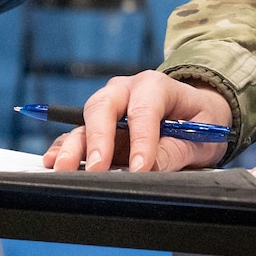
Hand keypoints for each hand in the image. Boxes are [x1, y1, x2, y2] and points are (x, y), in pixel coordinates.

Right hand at [40, 71, 230, 172]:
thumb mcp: (203, 138)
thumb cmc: (201, 122)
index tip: (139, 169)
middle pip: (104, 107)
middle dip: (98, 138)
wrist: (197, 114)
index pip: (144, 110)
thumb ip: (178, 151)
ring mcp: (109, 106)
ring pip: (85, 120)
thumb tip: (150, 168)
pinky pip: (77, 133)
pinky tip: (53, 161)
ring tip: (62, 168)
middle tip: (97, 167)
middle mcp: (126, 90)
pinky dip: (64, 147)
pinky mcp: (99, 125)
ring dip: (73, 145)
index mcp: (156, 86)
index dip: (142, 140)